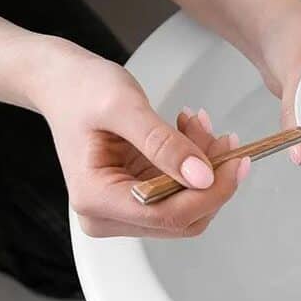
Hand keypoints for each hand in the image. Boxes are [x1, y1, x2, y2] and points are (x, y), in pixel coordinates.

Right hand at [30, 38, 249, 237]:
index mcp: (96, 199)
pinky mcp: (137, 198)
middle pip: (183, 217)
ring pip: (187, 206)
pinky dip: (195, 163)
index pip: (169, 215)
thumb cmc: (81, 90)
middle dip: (211, 178)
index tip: (237, 162)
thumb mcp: (124, 107)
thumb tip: (202, 177)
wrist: (63, 83)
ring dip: (205, 167)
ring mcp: (122, 210)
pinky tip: (190, 132)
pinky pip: (180, 192)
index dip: (212, 193)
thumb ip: (163, 144)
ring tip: (198, 125)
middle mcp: (106, 215)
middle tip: (221, 135)